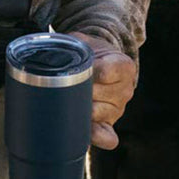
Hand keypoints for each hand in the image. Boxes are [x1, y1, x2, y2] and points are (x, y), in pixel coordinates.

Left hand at [70, 32, 135, 149]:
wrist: (100, 65)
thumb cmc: (90, 53)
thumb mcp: (85, 42)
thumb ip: (73, 45)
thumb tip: (52, 55)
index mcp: (123, 66)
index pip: (104, 72)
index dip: (87, 71)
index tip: (75, 68)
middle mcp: (125, 89)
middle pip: (97, 94)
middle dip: (77, 91)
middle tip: (61, 86)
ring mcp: (118, 109)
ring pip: (97, 113)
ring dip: (79, 109)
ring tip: (65, 101)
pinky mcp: (109, 124)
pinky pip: (108, 137)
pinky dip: (96, 137)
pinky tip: (84, 133)